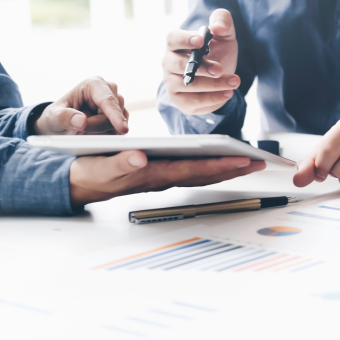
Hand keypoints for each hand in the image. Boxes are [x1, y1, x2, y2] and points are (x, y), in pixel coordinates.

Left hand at [34, 76, 128, 134]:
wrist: (61, 125)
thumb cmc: (56, 118)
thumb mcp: (52, 118)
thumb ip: (63, 118)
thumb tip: (82, 121)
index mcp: (93, 84)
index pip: (108, 101)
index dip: (115, 115)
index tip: (122, 129)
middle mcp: (109, 90)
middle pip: (114, 114)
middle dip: (98, 126)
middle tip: (81, 128)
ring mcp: (117, 103)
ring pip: (119, 124)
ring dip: (102, 131)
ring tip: (86, 129)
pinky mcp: (121, 116)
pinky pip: (120, 130)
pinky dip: (108, 135)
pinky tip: (95, 132)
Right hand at [69, 151, 265, 207]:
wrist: (80, 182)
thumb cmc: (91, 173)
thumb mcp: (101, 167)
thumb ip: (120, 162)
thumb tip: (140, 157)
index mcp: (154, 175)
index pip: (194, 170)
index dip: (219, 164)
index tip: (242, 159)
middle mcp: (164, 177)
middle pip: (206, 173)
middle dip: (234, 167)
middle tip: (259, 161)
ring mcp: (165, 176)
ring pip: (202, 172)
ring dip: (227, 167)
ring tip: (250, 160)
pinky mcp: (162, 171)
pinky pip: (194, 169)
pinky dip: (212, 165)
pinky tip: (225, 159)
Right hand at [163, 9, 240, 114]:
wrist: (221, 79)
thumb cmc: (217, 53)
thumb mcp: (225, 36)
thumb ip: (223, 22)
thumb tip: (218, 27)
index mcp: (176, 43)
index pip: (173, 39)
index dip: (185, 39)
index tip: (200, 41)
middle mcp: (169, 63)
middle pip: (178, 65)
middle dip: (201, 68)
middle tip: (220, 69)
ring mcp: (171, 83)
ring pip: (188, 85)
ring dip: (213, 85)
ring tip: (234, 82)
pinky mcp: (179, 100)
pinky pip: (193, 101)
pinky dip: (212, 98)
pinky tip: (228, 93)